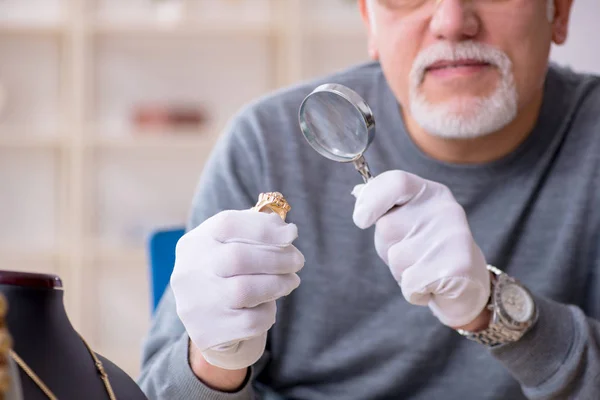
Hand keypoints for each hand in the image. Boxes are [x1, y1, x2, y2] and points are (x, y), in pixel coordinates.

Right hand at [170, 210, 303, 370]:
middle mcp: (188, 272)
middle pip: (238, 257)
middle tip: (298, 261)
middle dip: (276, 257)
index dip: (264, 228)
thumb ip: (256, 232)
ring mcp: (195, 304)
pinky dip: (267, 312)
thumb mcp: (234, 247)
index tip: (292, 234)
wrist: (210, 323)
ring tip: (291, 281)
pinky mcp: (208, 332)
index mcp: (193, 243)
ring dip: (278, 284)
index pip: (228, 225)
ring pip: (245, 290)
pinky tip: (268, 306)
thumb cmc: (228, 275)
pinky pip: (250, 321)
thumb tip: (286, 230)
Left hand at [352, 170, 489, 327]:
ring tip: (424, 269)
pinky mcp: (458, 268)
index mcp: (431, 193)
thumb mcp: (406, 221)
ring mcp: (454, 237)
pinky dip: (414, 292)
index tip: (361, 220)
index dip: (371, 198)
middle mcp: (445, 209)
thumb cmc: (427, 250)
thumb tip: (358, 192)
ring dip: (401, 271)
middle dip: (387, 247)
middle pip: (387, 226)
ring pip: (396, 258)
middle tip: (412, 253)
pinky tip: (432, 286)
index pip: (397, 182)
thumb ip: (384, 206)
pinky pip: (410, 283)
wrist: (467, 286)